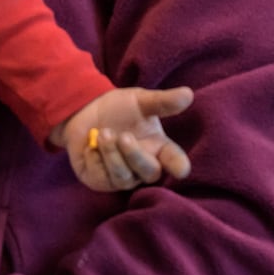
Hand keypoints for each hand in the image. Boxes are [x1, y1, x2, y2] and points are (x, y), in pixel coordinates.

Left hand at [57, 86, 193, 191]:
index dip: (178, 166)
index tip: (181, 170)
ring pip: (123, 177)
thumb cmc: (120, 109)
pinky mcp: (101, 181)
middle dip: (135, 155)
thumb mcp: (140, 101)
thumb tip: (188, 94)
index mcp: (160, 148)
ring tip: (103, 133)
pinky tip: (90, 146)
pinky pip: (101, 178)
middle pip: (149, 172)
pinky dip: (94, 157)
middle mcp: (144, 166)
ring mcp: (123, 176)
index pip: (174, 160)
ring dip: (112, 154)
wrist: (86, 110)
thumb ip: (162, 101)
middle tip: (124, 136)